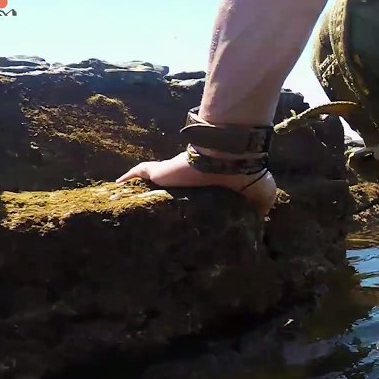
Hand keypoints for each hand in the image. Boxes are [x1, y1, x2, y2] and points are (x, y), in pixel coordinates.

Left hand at [116, 151, 277, 216]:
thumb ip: (259, 209)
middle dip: (164, 196)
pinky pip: (139, 173)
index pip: (199, 192)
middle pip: (173, 187)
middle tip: (156, 214)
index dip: (195, 200)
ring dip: (141, 189)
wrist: (230, 157)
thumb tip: (262, 221)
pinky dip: (127, 180)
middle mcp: (190, 177)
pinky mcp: (159, 171)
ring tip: (130, 204)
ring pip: (153, 180)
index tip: (189, 214)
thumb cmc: (247, 174)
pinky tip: (116, 186)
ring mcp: (173, 173)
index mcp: (211, 183)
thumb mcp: (262, 196)